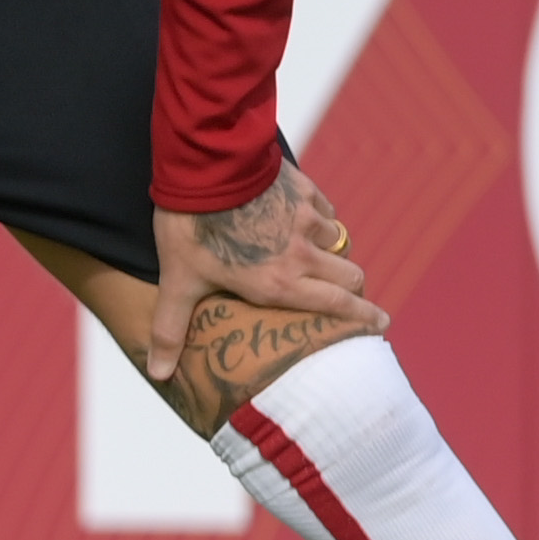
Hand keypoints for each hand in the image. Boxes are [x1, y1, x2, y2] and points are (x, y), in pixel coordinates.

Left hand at [143, 161, 380, 419]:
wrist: (204, 166)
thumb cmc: (191, 227)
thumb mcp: (178, 281)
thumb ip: (171, 329)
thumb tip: (157, 373)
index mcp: (280, 283)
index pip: (340, 307)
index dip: (365, 318)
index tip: (381, 325)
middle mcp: (303, 256)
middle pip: (352, 277)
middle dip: (353, 289)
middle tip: (346, 294)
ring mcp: (308, 221)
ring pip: (339, 242)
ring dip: (331, 250)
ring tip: (312, 254)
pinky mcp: (306, 190)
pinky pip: (326, 210)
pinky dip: (320, 217)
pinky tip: (298, 217)